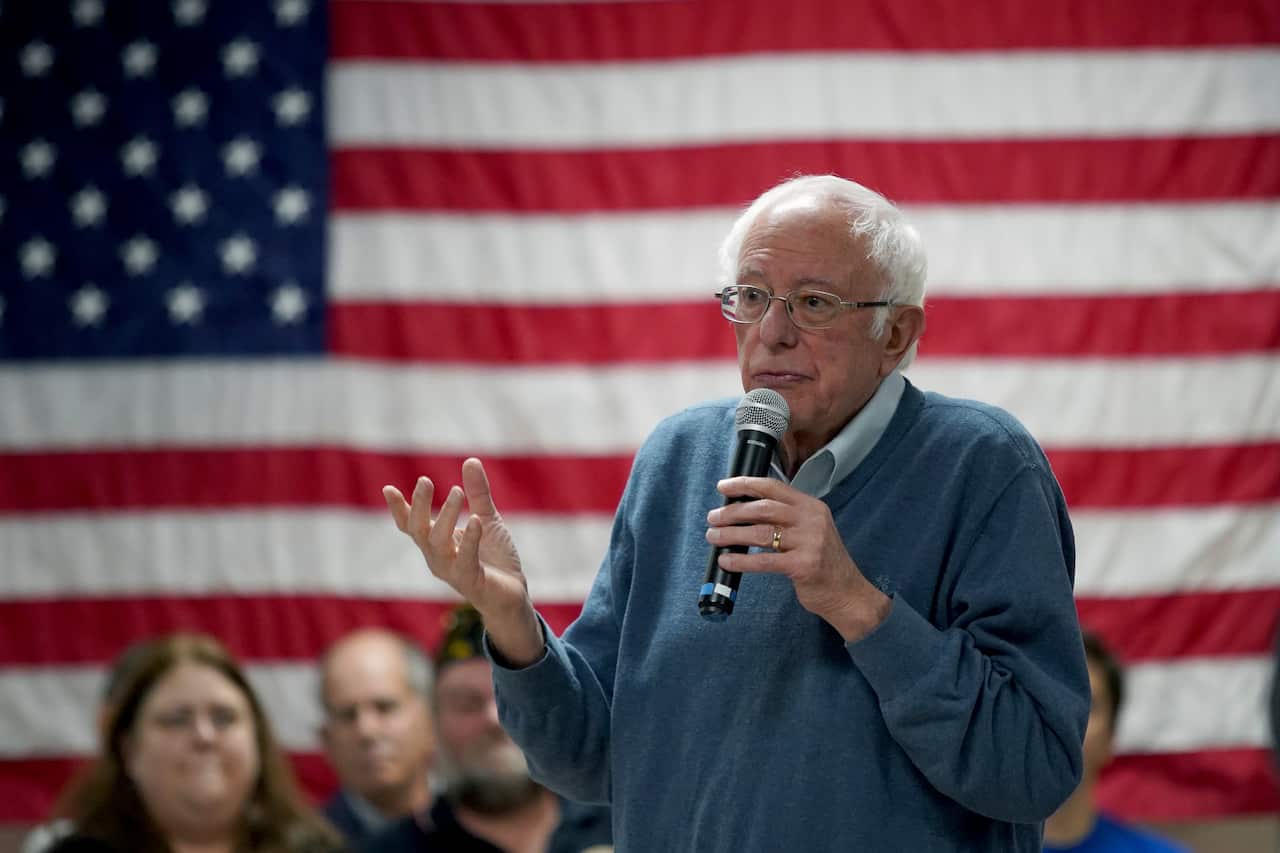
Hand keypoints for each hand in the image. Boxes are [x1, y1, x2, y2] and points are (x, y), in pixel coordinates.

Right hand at [383, 457, 543, 664]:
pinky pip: (465, 559)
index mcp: (437, 542)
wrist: (513, 594)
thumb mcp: (487, 518)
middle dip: (419, 506)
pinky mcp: (471, 581)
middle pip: (418, 530)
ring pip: (438, 543)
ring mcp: (452, 570)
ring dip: (446, 516)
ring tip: (457, 492)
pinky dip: (470, 539)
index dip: (399, 508)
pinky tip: (477, 520)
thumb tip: (470, 460)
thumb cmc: (494, 558)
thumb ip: (477, 493)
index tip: (388, 489)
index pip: (411, 524)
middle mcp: (437, 557)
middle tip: (425, 480)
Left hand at [706, 476, 889, 641]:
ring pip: (760, 532)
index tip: (723, 486)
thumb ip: (785, 519)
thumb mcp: (811, 531)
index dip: (745, 484)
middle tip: (713, 517)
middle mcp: (811, 520)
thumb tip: (743, 512)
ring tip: (713, 536)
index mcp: (811, 507)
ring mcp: (809, 542)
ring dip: (731, 534)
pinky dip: (741, 560)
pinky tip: (727, 560)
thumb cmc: (824, 563)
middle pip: (763, 508)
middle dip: (732, 512)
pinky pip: (764, 560)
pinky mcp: (803, 565)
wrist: (848, 593)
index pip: (773, 487)